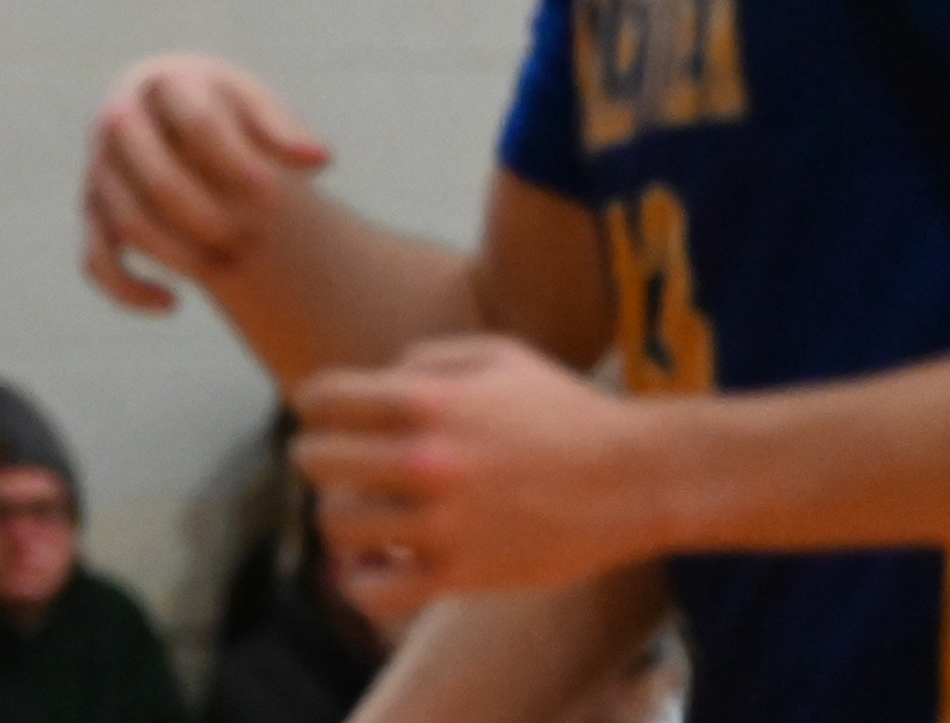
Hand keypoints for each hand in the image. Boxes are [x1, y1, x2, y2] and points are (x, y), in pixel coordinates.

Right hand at [81, 54, 331, 310]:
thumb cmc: (223, 111)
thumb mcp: (253, 104)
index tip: (275, 197)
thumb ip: (285, 129)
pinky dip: (126, 290)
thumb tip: (321, 159)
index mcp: (162, 83)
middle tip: (258, 240)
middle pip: (159, 181)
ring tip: (236, 265)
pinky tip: (173, 305)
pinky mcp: (91, 212)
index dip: (238, 164)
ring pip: (131, 225)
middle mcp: (119, 122)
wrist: (171, 114)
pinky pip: (96, 261)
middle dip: (212, 220)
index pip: (198, 125)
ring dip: (184, 257)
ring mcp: (100, 169)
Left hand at [294, 336, 663, 624]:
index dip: (317, 405)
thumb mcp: (496, 357)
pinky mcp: (462, 575)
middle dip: (319, 457)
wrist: (635, 478)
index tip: (331, 416)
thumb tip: (375, 382)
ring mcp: (443, 522)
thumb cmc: (565, 411)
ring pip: (337, 525)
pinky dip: (360, 582)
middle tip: (340, 466)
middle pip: (315, 460)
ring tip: (363, 516)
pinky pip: (375, 592)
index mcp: (429, 400)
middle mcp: (427, 459)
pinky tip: (378, 564)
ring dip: (341, 519)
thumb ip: (424, 359)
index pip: (322, 398)